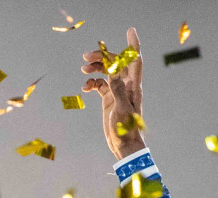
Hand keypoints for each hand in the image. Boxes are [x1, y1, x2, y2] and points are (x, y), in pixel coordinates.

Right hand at [82, 27, 144, 160]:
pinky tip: (84, 88)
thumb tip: (113, 71)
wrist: (124, 145)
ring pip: (106, 72)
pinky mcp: (109, 99)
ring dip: (95, 68)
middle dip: (103, 56)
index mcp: (133, 86)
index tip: (130, 30)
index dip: (133, 45)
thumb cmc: (126, 130)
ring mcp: (117, 92)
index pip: (134, 60)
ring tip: (83, 69)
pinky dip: (92, 83)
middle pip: (116, 63)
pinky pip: (100, 85)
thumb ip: (118, 90)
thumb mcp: (122, 110)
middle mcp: (126, 86)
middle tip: (86, 56)